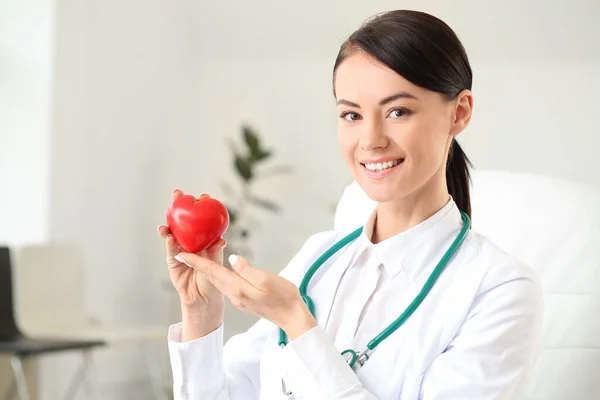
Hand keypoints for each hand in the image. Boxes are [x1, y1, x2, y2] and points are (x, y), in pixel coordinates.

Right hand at [158, 190, 225, 313]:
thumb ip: (216, 253)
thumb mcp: (217, 265)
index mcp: (203, 240)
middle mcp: (191, 242)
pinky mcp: (173, 261)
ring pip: (173, 233)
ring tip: (167, 219)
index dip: (201, 207)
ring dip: (169, 225)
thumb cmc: (214, 282)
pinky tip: (169, 236)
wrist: (204, 300)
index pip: (202, 220)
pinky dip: (170, 243)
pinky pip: (171, 250)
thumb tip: (222, 240)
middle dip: (179, 207)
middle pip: (184, 221)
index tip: (203, 196)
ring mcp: (180, 250)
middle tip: (177, 195)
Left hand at [174, 252, 317, 339]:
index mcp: (237, 288)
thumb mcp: (266, 279)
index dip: (196, 262)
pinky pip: (226, 284)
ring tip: (197, 258)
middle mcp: (234, 294)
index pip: (211, 271)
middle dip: (196, 264)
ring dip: (206, 269)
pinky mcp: (244, 299)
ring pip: (217, 280)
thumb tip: (232, 258)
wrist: (291, 317)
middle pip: (211, 276)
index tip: (180, 254)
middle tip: (184, 251)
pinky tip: (219, 269)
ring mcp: (238, 298)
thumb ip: (247, 269)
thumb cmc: (283, 297)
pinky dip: (218, 275)